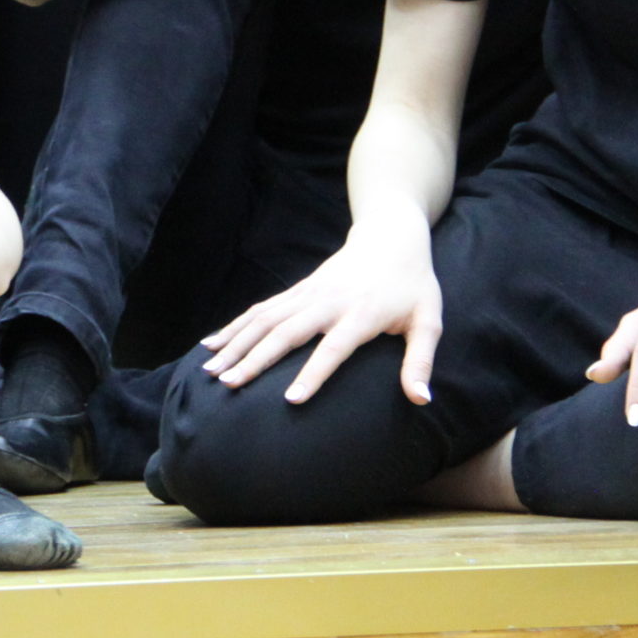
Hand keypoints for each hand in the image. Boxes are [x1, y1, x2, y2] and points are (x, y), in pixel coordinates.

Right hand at [195, 220, 441, 402]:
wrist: (390, 237)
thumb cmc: (414, 286)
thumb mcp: (428, 321)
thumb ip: (421, 361)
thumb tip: (422, 401)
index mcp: (361, 314)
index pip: (333, 349)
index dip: (313, 374)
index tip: (291, 400)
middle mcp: (327, 302)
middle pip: (285, 333)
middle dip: (254, 360)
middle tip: (228, 384)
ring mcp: (307, 293)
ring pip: (263, 319)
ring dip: (235, 343)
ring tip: (209, 369)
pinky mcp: (296, 290)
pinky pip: (259, 310)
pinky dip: (234, 326)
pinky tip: (212, 342)